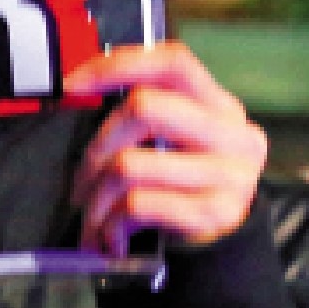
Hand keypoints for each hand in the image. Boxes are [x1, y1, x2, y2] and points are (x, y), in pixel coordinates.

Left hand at [65, 43, 267, 256]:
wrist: (222, 244)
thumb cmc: (184, 185)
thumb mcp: (179, 142)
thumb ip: (147, 115)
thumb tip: (80, 93)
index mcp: (222, 106)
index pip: (173, 63)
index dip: (119, 65)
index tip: (74, 84)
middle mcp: (234, 135)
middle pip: (145, 108)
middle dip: (97, 146)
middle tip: (81, 179)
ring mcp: (229, 175)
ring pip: (130, 164)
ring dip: (97, 198)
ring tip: (92, 218)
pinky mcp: (214, 213)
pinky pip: (138, 205)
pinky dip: (112, 223)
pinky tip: (113, 236)